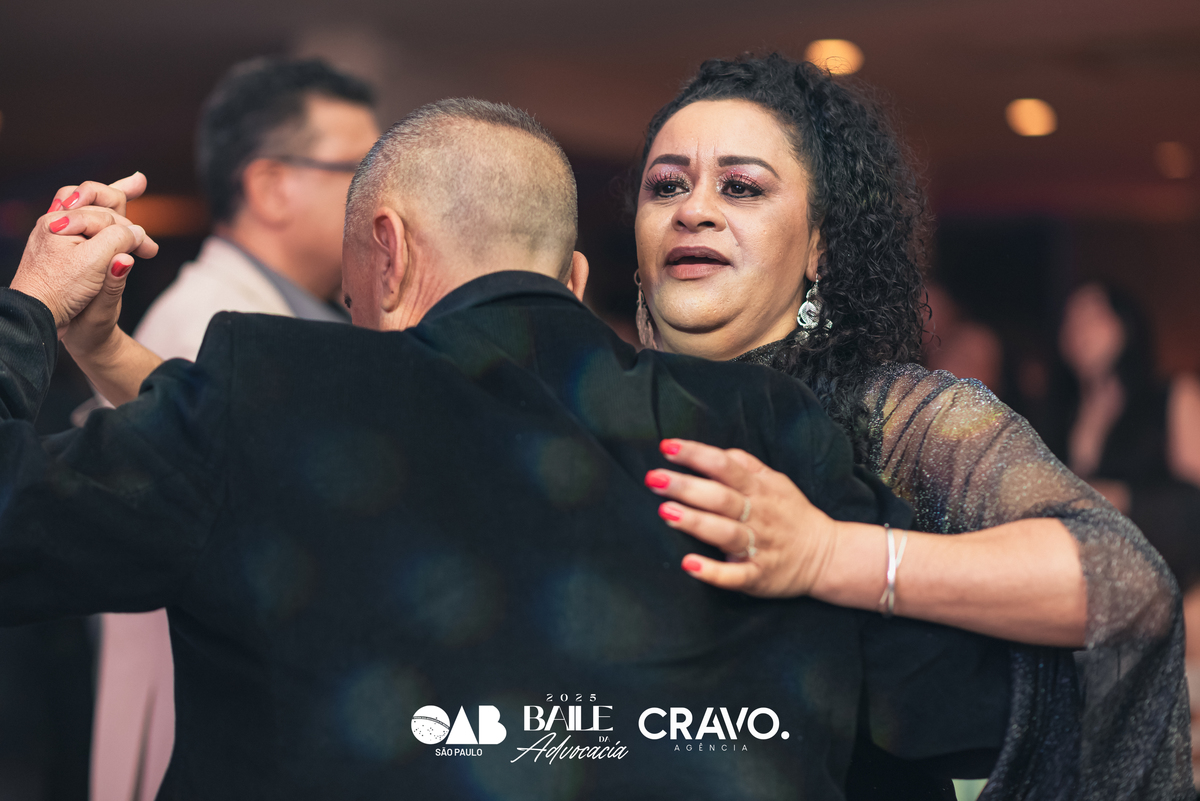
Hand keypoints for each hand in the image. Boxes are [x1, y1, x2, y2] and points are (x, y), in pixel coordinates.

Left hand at [11, 173, 157, 330]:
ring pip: (90, 206)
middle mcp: (56, 222)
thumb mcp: (94, 263)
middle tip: (147, 237)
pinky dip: (102, 216)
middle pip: (99, 203)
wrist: (33, 315)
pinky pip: (84, 222)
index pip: (109, 217)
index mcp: (61, 221)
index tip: (148, 251)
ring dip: (113, 203)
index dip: (131, 233)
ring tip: (135, 185)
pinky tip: (109, 212)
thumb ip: (119, 241)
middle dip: (126, 218)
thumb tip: (138, 233)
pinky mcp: (59, 248)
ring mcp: (56, 234)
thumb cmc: (59, 290)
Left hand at [644, 439, 839, 597]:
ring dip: (696, 523)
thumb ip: (746, 465)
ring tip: (666, 513)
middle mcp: (758, 516)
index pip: (725, 466)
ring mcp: (758, 547)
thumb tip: (716, 451)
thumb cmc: (791, 515)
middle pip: (720, 497)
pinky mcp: (758, 576)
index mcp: (759, 490)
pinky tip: (689, 565)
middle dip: (686, 487)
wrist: (826, 555)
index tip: (667, 447)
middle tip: (654, 479)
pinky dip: (713, 572)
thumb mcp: (776, 481)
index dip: (697, 455)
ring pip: (725, 533)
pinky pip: (734, 575)